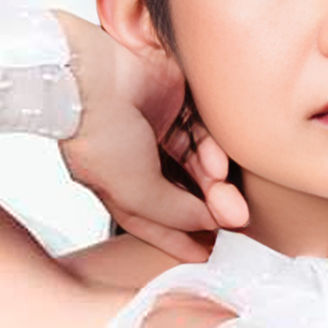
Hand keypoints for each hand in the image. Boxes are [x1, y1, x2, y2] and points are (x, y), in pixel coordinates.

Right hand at [52, 10, 248, 261]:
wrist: (92, 72)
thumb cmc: (96, 131)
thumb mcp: (133, 190)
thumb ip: (172, 211)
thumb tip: (209, 223)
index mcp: (113, 182)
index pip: (152, 217)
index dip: (179, 238)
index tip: (206, 255)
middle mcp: (134, 155)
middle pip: (181, 189)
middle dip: (208, 209)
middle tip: (235, 223)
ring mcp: (154, 125)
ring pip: (195, 161)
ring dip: (215, 183)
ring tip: (231, 201)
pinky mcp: (173, 98)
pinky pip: (201, 129)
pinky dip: (212, 149)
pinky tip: (219, 167)